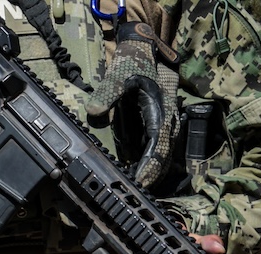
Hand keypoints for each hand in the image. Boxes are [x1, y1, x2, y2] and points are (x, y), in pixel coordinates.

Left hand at [84, 22, 179, 186]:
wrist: (145, 52)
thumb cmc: (134, 63)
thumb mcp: (118, 75)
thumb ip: (106, 93)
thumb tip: (93, 111)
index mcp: (161, 113)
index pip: (157, 147)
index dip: (148, 167)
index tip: (138, 182)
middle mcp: (167, 122)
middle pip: (164, 158)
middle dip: (151, 177)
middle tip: (135, 194)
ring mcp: (165, 126)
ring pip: (163, 158)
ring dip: (152, 175)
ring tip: (136, 190)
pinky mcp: (158, 127)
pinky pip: (156, 151)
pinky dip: (148, 165)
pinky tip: (137, 176)